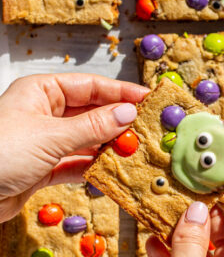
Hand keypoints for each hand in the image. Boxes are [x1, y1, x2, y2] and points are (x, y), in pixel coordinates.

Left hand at [0, 73, 147, 221]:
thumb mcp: (50, 136)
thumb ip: (92, 126)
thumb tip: (128, 113)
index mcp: (43, 92)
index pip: (91, 87)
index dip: (121, 92)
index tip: (148, 99)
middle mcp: (47, 113)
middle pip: (92, 112)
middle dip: (119, 121)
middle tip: (148, 127)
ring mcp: (47, 141)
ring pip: (88, 139)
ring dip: (110, 146)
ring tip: (136, 149)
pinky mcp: (46, 167)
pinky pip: (78, 162)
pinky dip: (95, 167)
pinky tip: (112, 169)